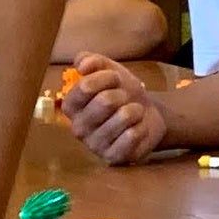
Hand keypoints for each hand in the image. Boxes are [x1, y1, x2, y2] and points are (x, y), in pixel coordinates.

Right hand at [55, 55, 170, 165]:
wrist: (147, 114)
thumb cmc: (122, 92)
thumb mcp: (109, 70)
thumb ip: (93, 61)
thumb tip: (82, 65)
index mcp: (71, 105)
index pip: (85, 86)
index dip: (106, 78)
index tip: (115, 78)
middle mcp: (78, 128)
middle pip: (105, 101)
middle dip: (123, 94)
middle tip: (125, 98)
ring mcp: (95, 145)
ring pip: (123, 117)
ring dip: (135, 109)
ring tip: (133, 113)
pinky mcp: (113, 157)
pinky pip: (133, 135)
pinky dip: (141, 126)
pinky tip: (137, 128)